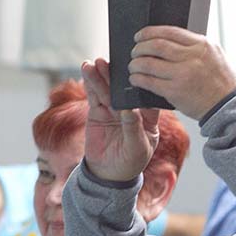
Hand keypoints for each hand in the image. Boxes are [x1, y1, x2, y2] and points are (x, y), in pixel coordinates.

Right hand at [80, 57, 160, 182]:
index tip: (135, 69)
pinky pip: (94, 96)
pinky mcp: (98, 112)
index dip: (140, 82)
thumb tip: (129, 110)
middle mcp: (131, 109)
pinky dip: (90, 84)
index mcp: (148, 116)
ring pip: (107, 90)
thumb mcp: (137, 148)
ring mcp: (113, 109)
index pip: (145, 96)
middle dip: (116, 76)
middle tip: (108, 62)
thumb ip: (133, 128)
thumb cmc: (130, 162)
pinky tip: (86, 71)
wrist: (108, 173)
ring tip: (93, 63)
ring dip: (100, 76)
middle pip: (123, 89)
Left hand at [129, 26, 235, 120]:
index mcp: (201, 45)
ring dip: (136, 63)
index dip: (150, 32)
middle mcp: (192, 57)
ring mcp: (183, 74)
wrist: (228, 106)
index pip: (169, 31)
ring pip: (149, 62)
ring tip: (133, 66)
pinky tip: (135, 79)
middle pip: (156, 45)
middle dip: (140, 47)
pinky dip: (138, 79)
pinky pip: (150, 82)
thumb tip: (171, 40)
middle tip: (134, 51)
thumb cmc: (222, 82)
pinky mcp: (175, 91)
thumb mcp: (214, 55)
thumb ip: (195, 46)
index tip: (141, 35)